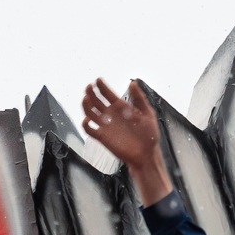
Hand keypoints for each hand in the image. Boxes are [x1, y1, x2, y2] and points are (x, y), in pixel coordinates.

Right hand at [81, 79, 172, 205]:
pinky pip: (89, 129)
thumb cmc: (149, 134)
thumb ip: (139, 98)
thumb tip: (133, 83)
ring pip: (90, 112)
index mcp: (120, 107)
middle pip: (96, 101)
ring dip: (85, 105)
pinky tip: (87, 119)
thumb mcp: (147, 113)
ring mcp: (105, 125)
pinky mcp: (102, 137)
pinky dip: (85, 124)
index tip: (98, 80)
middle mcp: (111, 114)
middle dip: (91, 93)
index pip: (107, 93)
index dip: (101, 86)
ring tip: (86, 98)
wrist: (147, 154)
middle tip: (89, 87)